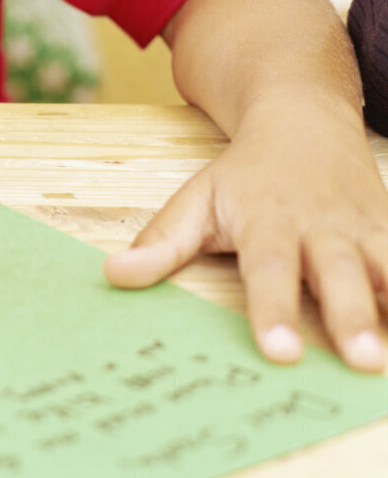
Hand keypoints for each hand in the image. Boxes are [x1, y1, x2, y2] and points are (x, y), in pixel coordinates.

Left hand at [104, 95, 387, 370]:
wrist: (302, 117)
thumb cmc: (245, 175)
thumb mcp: (199, 198)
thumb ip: (162, 241)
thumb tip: (113, 275)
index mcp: (267, 221)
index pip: (268, 269)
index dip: (273, 310)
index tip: (279, 353)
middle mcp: (320, 226)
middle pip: (339, 273)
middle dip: (352, 315)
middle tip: (363, 360)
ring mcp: (362, 229)